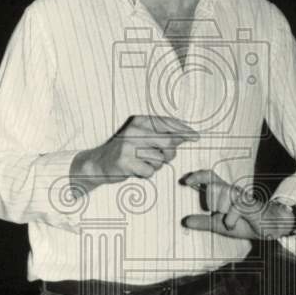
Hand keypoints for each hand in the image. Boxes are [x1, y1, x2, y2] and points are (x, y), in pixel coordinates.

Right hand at [72, 115, 198, 184]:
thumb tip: (186, 135)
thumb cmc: (125, 149)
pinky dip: (146, 173)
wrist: (98, 163)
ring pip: (159, 159)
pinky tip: (136, 169)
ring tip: (142, 162)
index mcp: (139, 121)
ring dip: (156, 165)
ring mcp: (128, 147)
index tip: (196, 136)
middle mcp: (134, 131)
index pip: (167, 123)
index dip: (184, 130)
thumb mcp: (141, 136)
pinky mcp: (125, 163)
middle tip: (163, 157)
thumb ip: (162, 134)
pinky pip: (149, 171)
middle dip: (170, 153)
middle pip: (168, 143)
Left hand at [182, 170, 294, 238]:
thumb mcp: (220, 226)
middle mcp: (233, 191)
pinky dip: (230, 219)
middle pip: (214, 186)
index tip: (185, 181)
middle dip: (212, 202)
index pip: (210, 177)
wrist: (270, 228)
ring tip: (227, 220)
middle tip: (219, 214)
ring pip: (224, 192)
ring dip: (221, 208)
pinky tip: (232, 225)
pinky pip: (236, 207)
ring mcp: (243, 197)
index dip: (198, 176)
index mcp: (224, 193)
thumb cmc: (246, 223)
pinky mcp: (252, 206)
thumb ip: (203, 222)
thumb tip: (185, 221)